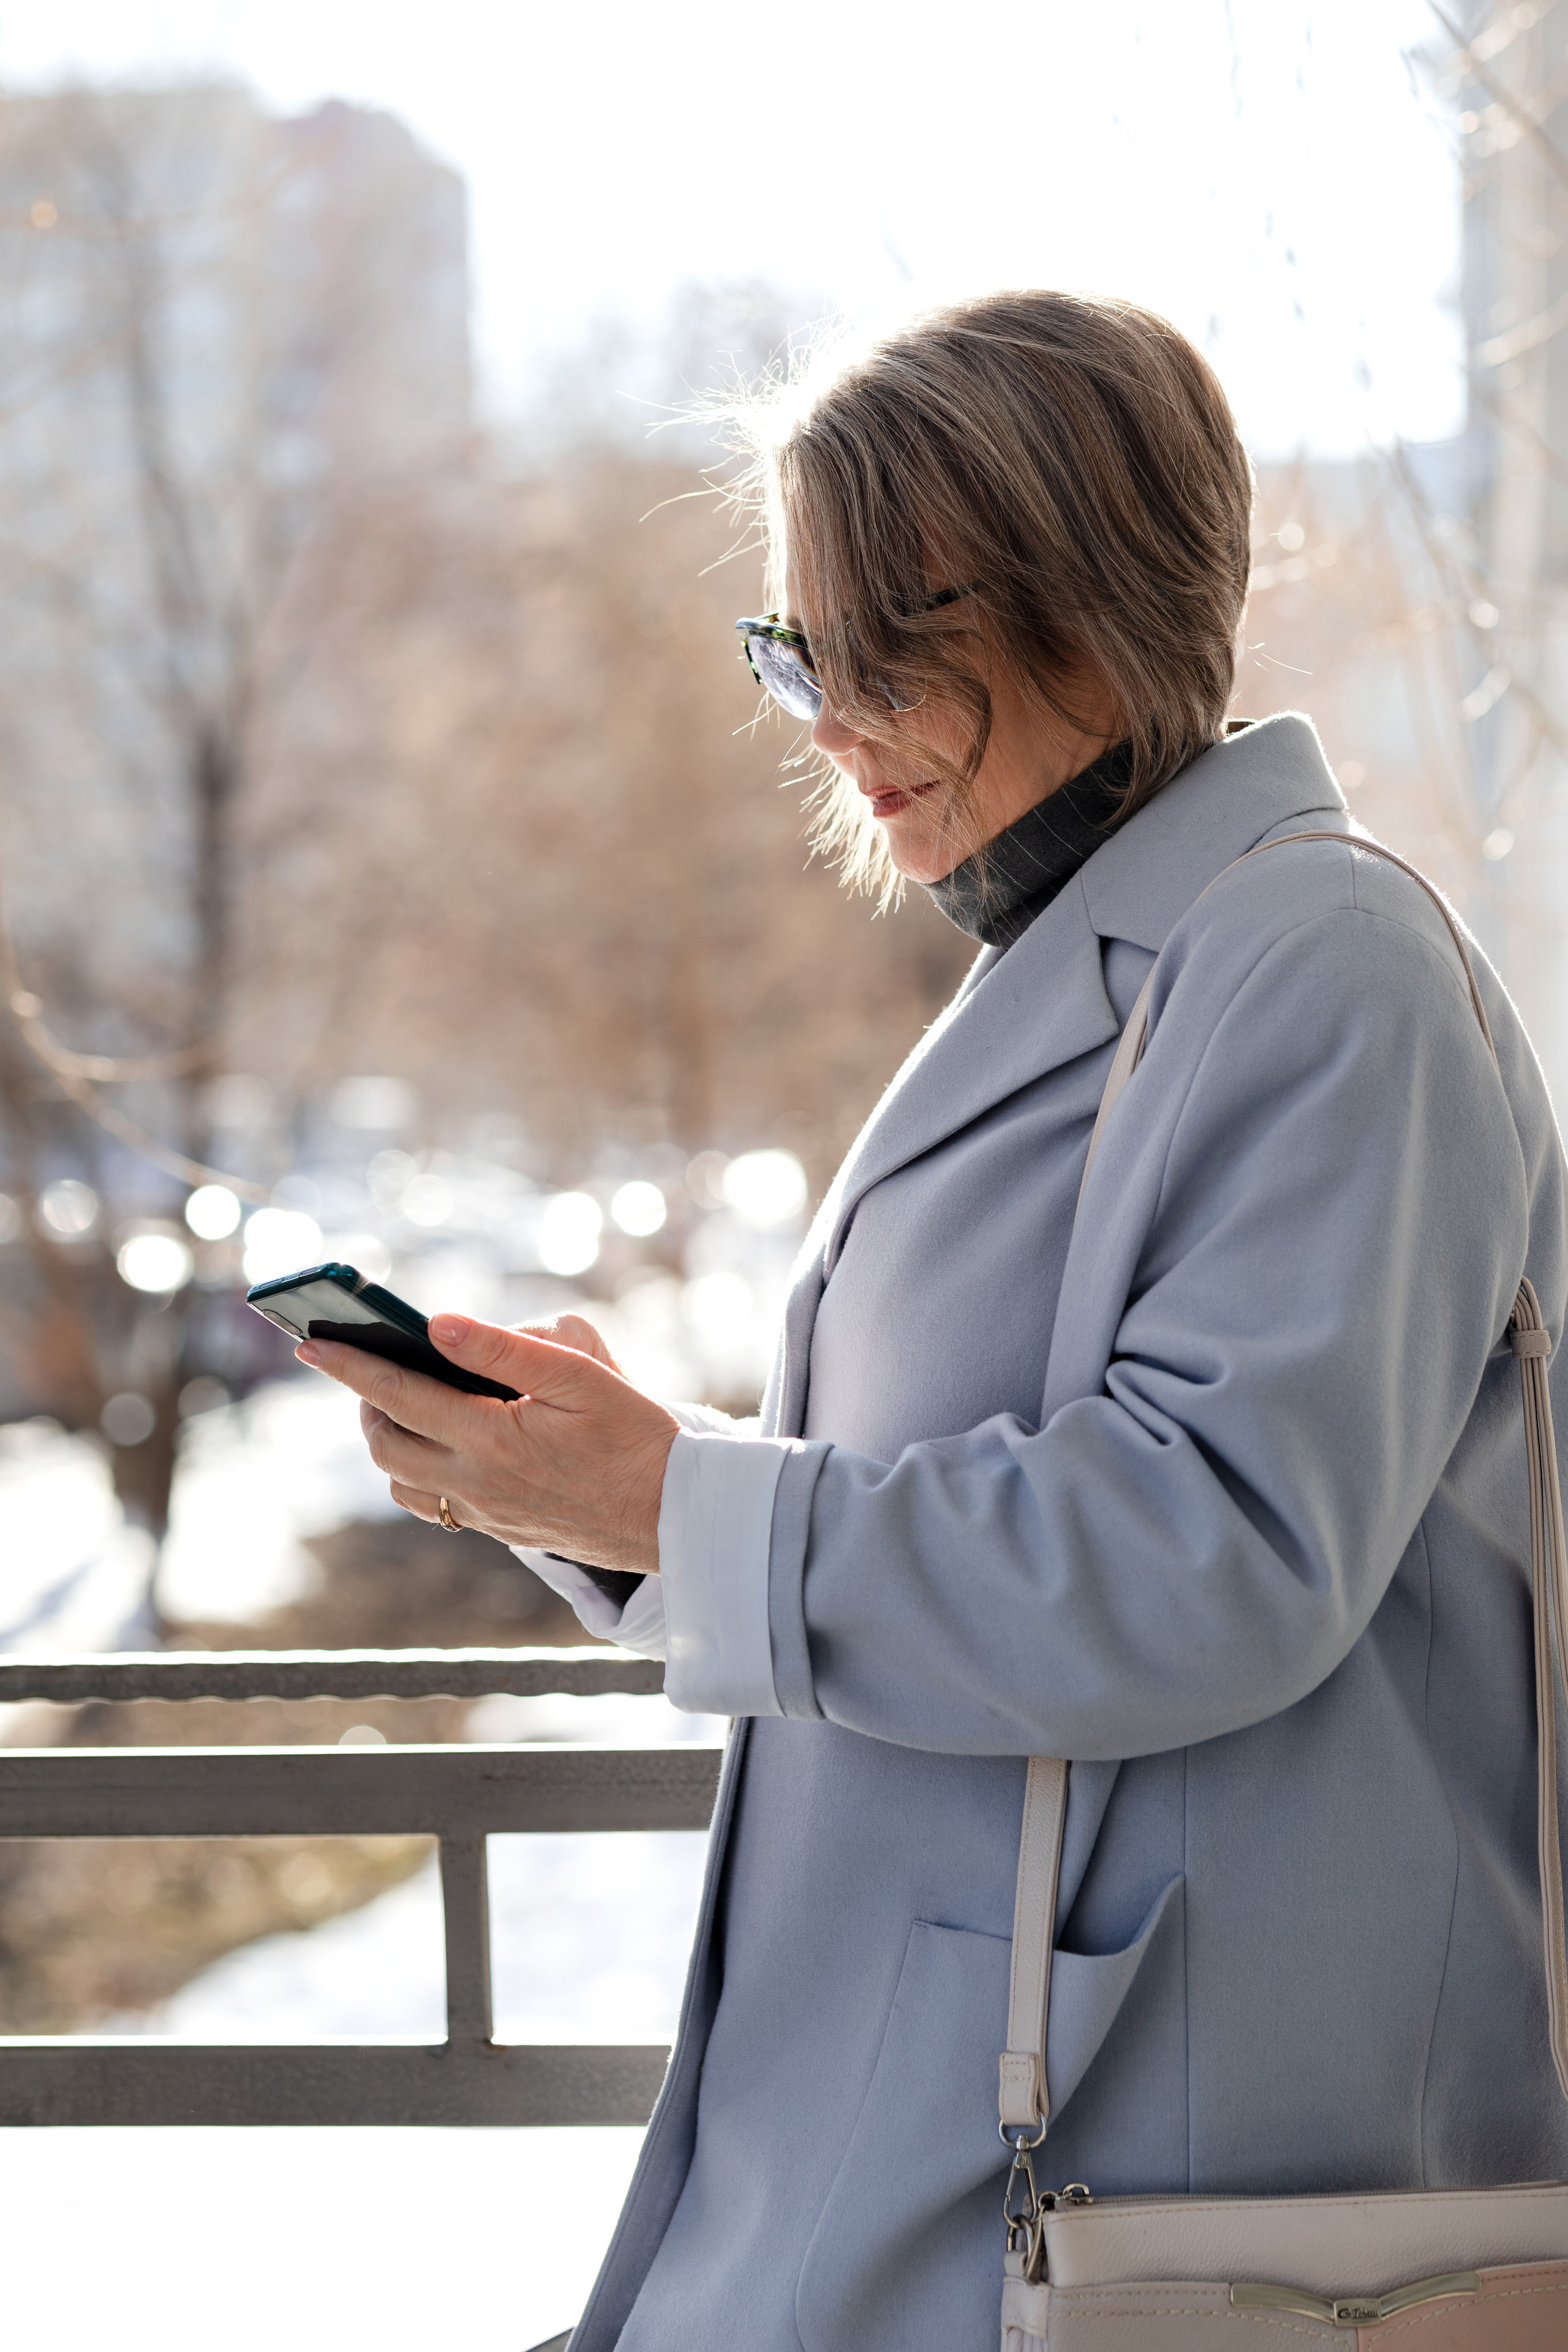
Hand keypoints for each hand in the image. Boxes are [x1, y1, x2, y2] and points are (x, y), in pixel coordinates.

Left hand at [294, 1311, 678, 1574]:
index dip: (350, 1364)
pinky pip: (434, 1505)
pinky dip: (417, 1471)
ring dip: (388, 1441)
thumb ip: (504, 1348)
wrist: (675, 1514)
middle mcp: (476, 1484)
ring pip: (402, 1482)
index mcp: (490, 1440)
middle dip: (364, 1402)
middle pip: (385, 1444)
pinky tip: (442, 1444)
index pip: (398, 1393)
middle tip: (369, 1364)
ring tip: (403, 1402)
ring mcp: (485, 1514)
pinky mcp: (501, 1530)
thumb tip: (437, 1324)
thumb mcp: (580, 1374)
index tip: (311, 1341)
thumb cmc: (636, 1434)